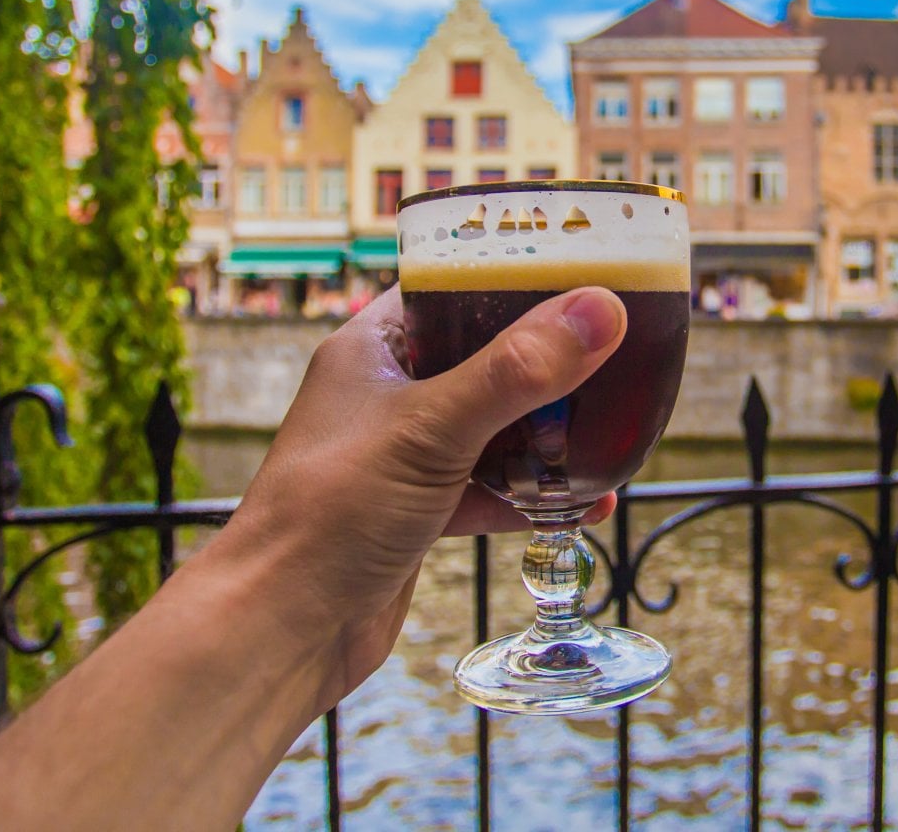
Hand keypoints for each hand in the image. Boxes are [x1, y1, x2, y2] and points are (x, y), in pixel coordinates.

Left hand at [193, 283, 626, 717]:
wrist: (282, 630)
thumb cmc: (328, 516)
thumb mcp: (432, 430)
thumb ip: (517, 372)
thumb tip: (598, 311)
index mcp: (372, 349)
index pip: (447, 286)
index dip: (509, 275)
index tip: (579, 268)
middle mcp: (387, 394)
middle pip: (481, 357)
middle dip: (545, 360)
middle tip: (614, 348)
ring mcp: (403, 456)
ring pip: (491, 426)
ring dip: (546, 431)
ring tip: (612, 423)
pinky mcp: (419, 513)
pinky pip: (489, 489)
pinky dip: (533, 495)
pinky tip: (587, 501)